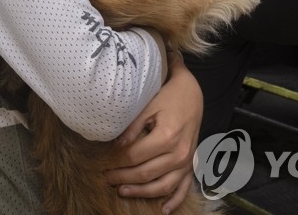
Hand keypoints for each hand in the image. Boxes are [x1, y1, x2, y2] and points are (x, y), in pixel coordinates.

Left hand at [105, 53, 202, 213]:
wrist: (192, 94)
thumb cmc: (168, 98)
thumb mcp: (148, 107)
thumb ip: (132, 128)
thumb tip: (116, 146)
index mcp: (167, 137)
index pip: (135, 156)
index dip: (118, 162)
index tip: (104, 164)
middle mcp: (179, 153)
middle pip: (146, 173)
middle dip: (124, 178)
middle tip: (107, 179)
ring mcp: (187, 162)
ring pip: (162, 186)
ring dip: (142, 192)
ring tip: (122, 191)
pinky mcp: (191, 165)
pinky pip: (184, 188)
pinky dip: (175, 201)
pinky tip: (163, 210)